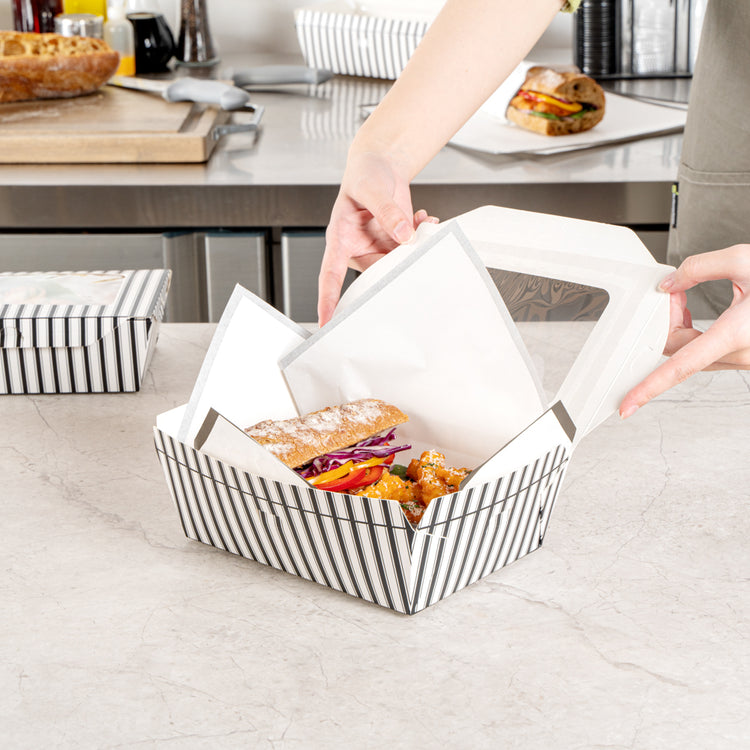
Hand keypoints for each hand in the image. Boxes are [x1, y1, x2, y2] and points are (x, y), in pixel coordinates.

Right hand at [317, 151, 436, 324]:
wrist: (380, 166)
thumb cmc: (364, 175)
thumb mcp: (371, 189)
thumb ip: (386, 211)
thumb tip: (403, 233)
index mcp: (340, 240)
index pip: (330, 275)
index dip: (327, 299)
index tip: (326, 321)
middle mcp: (359, 249)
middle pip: (377, 273)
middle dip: (398, 263)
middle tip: (410, 242)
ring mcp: (379, 249)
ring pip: (399, 263)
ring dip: (415, 245)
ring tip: (419, 220)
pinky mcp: (396, 245)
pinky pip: (411, 251)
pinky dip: (422, 236)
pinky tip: (422, 218)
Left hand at [620, 244, 749, 416]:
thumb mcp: (746, 260)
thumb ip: (699, 268)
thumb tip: (669, 284)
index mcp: (736, 334)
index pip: (679, 367)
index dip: (648, 388)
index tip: (627, 405)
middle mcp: (740, 354)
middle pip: (677, 352)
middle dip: (664, 324)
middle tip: (671, 293)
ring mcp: (745, 359)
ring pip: (691, 353)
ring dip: (679, 327)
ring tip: (684, 298)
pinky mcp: (746, 357)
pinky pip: (707, 352)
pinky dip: (694, 333)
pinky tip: (693, 312)